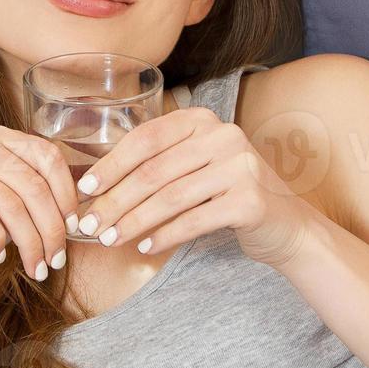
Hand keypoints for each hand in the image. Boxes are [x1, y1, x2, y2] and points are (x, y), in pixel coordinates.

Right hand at [0, 125, 79, 294]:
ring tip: (34, 267)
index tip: (74, 228)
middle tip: (56, 260)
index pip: (47, 156)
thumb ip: (39, 197)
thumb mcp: (11, 209)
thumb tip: (83, 205)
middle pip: (32, 182)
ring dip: (29, 242)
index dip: (67, 194)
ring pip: (11, 202)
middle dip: (51, 227)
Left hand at [69, 106, 321, 269]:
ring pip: (170, 197)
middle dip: (115, 201)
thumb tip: (95, 188)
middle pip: (154, 171)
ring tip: (110, 240)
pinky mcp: (251, 200)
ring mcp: (240, 166)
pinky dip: (165, 236)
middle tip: (89, 226)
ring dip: (134, 222)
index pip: (145, 139)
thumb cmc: (227, 196)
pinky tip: (146, 247)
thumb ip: (157, 166)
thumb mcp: (194, 168)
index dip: (111, 165)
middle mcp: (223, 135)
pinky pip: (194, 220)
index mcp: (202, 120)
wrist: (285, 225)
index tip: (83, 189)